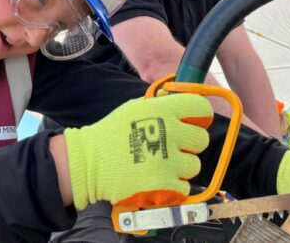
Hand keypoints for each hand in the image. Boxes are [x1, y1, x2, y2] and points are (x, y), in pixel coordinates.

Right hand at [64, 94, 212, 209]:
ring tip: (158, 165)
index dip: (199, 116)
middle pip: (201, 139)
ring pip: (194, 165)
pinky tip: (156, 180)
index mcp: (162, 110)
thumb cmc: (111, 134)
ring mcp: (168, 160)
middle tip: (169, 148)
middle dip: (188, 145)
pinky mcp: (164, 184)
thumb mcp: (135, 108)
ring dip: (180, 168)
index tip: (192, 123)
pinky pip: (184, 187)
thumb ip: (161, 105)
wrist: (89, 162)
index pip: (201, 107)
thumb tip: (184, 102)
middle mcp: (168, 132)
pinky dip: (173, 187)